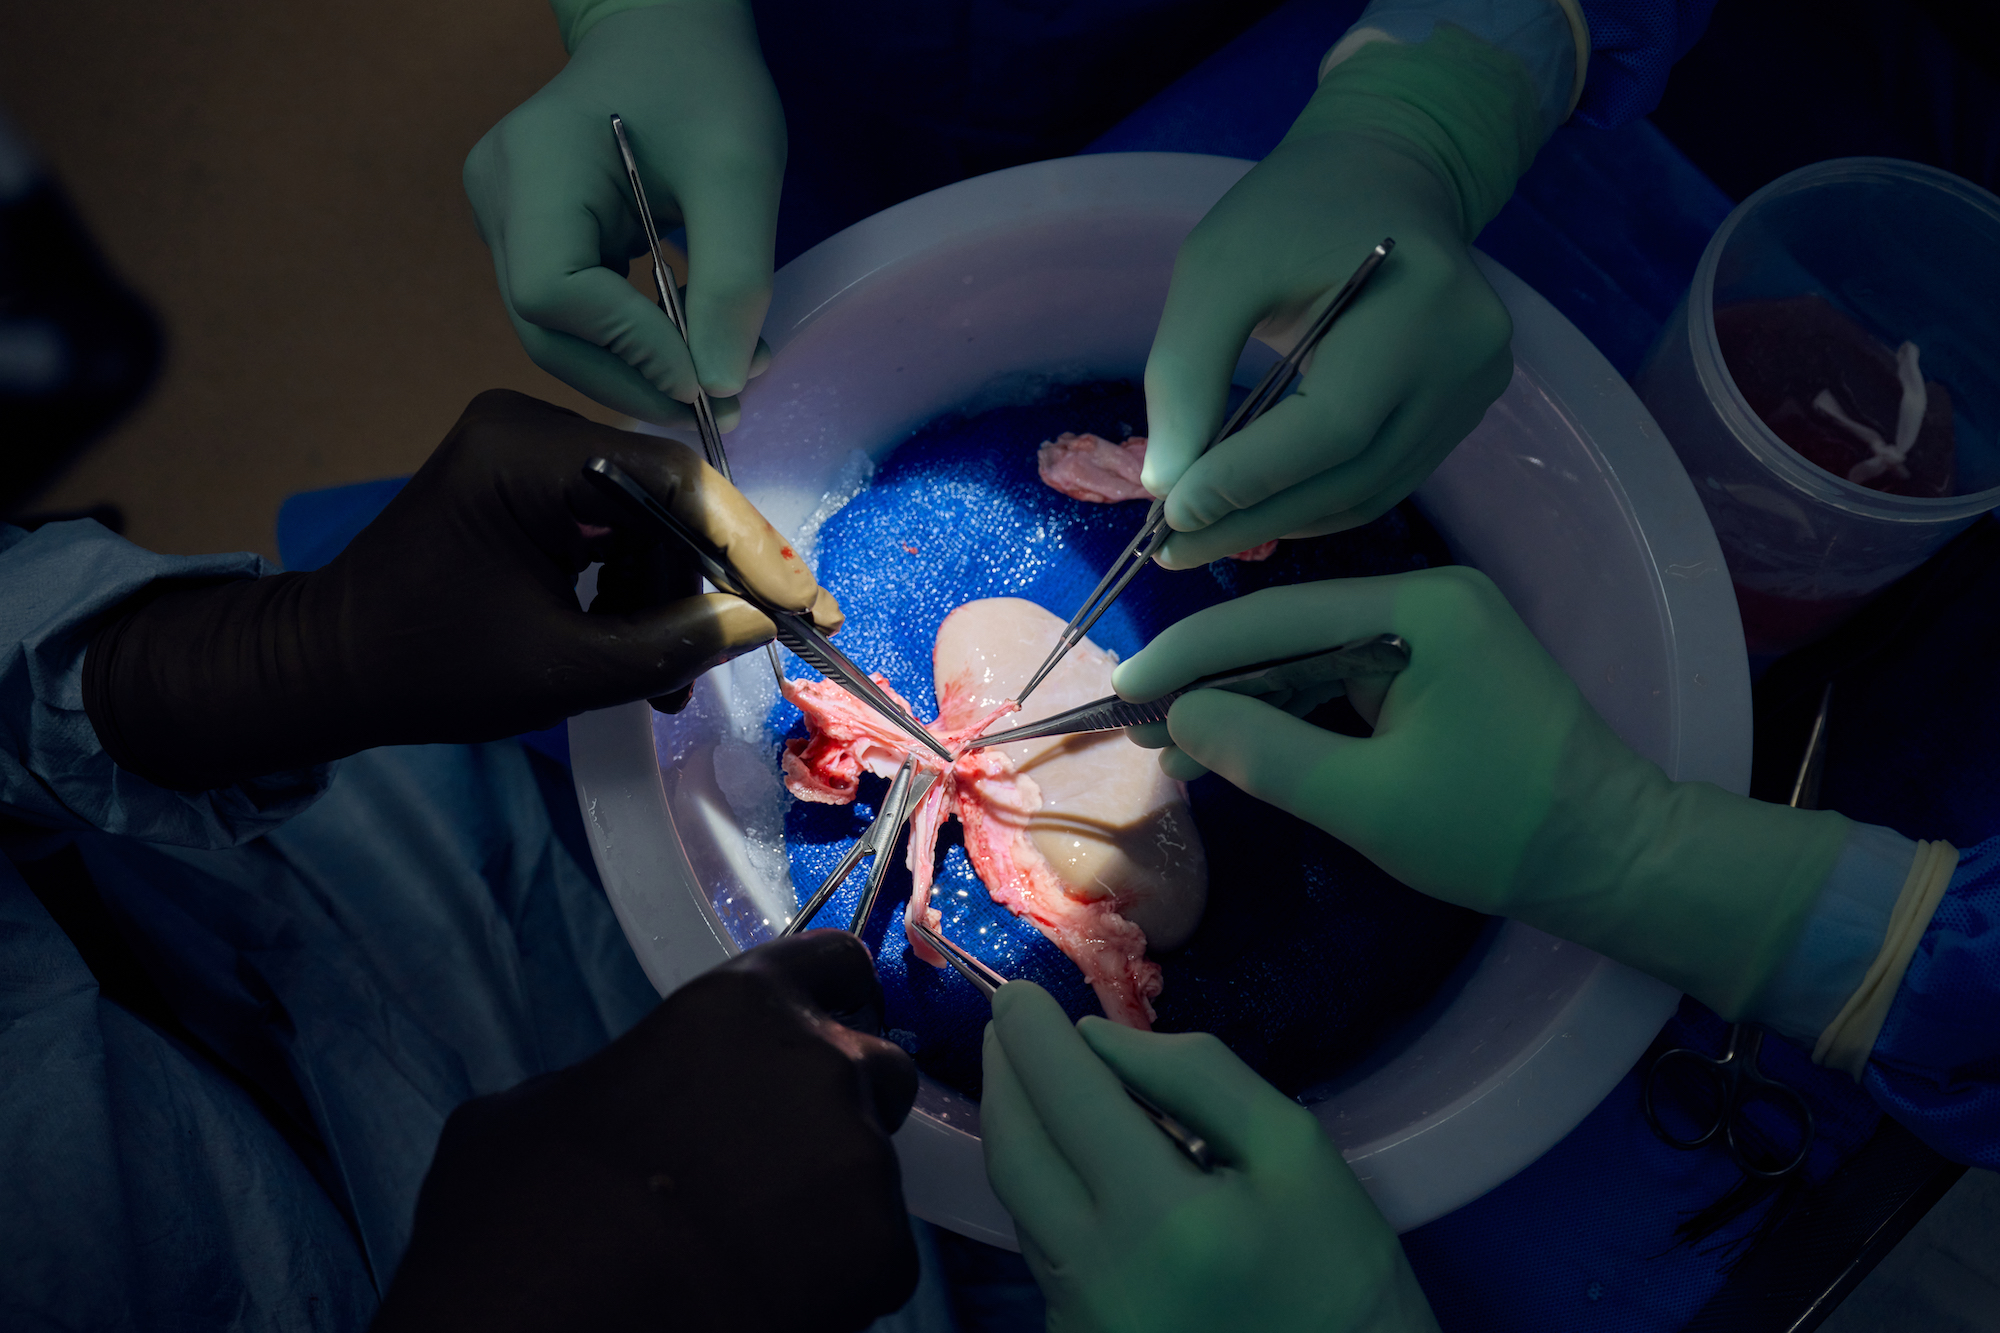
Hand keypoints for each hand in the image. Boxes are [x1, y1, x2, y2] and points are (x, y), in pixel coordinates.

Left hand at [84, 389, 840, 790]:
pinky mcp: (527, 485)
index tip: (804, 605)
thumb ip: (672, 644)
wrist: (323, 670)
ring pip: (646, 519)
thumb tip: (763, 622)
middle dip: (712, 580)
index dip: (748, 545)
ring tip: (677, 686)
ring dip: (672, 599)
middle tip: (770, 641)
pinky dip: (634, 592)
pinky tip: (646, 658)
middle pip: (666, 496)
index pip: (672, 479)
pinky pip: (612, 529)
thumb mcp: (563, 670)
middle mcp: (532, 427)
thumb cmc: (428, 668)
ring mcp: (528, 453)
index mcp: (527, 451)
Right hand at [374, 931, 920, 1332]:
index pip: (833, 965)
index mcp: (742, 1007)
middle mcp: (821, 1066)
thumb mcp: (549, 1102)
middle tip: (775, 1164)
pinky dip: (837, 1277)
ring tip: (754, 1246)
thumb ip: (637, 1076)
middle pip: (878, 1072)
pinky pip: (876, 1259)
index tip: (835, 1020)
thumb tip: (642, 1099)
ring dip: (830, 1198)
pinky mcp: (883, 1255)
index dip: (834, 999)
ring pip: (873, 1173)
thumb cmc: (526, 1207)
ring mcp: (861, 1161)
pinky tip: (768, 1294)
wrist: (547, 1320)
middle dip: (841, 1110)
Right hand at [464, 2, 782, 425]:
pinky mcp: (527, 241)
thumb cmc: (704, 82)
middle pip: (546, 331)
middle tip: (721, 410)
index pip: (556, 292)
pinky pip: (572, 317)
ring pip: (557, 336)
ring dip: (636, 373)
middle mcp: (497, 199)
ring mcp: (502, 222)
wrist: (667, 33)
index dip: (629, 350)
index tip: (709, 384)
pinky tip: (689, 350)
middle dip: (634, 381)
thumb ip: (733, 280)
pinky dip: (631, 346)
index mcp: (532, 167)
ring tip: (717, 386)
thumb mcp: (739, 172)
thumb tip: (721, 387)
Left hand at [982, 981, 1439, 1332]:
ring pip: (1017, 1202)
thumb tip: (1096, 1038)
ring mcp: (1080, 1321)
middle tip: (1009, 1020)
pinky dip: (1041, 1186)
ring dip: (1017, 1128)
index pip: (1069, 1099)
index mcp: (1165, 1221)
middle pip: (1015, 1153)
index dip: (1034, 1035)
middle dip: (1004, 1074)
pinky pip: (1038, 1247)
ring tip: (1035, 1076)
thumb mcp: (1294, 1148)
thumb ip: (1197, 1077)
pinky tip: (1069, 1156)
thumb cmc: (1340, 1271)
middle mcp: (1101, 1276)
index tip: (1018, 990)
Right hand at [1112, 569, 1853, 1018]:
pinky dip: (1293, 707)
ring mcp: (1439, 626)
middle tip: (1136, 718)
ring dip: (1248, 696)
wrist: (1616, 858)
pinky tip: (1241, 739)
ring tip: (1173, 739)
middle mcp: (1428, 596)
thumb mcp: (1367, 803)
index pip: (1274, 618)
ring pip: (1312, 651)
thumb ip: (1266, 754)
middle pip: (1290, 626)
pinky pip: (1346, 673)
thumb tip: (1182, 716)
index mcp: (1420, 609)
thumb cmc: (1497, 832)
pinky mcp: (1444, 662)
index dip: (1191, 656)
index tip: (1123, 689)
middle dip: (1212, 675)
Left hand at [1141, 28, 1548, 566]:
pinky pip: (1381, 481)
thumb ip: (1186, 371)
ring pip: (1368, 494)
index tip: (1172, 512)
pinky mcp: (1463, 412)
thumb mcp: (1218, 266)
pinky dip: (1313, 503)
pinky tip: (1254, 507)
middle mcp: (1466, 359)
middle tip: (1170, 548)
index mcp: (1419, 306)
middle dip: (1252, 519)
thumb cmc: (1294, 211)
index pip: (1332, 426)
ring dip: (1279, 524)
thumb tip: (1165, 486)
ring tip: (1199, 536)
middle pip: (1352, 477)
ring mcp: (1474, 391)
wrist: (1386, 173)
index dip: (1251, 480)